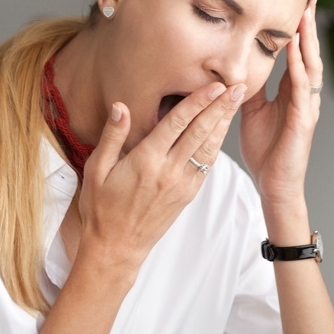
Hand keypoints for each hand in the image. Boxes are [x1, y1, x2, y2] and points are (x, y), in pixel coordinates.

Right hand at [75, 81, 244, 271]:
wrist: (116, 247)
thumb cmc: (102, 208)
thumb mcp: (96, 169)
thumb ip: (112, 136)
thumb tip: (121, 106)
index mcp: (146, 160)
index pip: (178, 123)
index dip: (198, 101)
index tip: (214, 85)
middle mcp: (168, 171)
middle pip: (200, 132)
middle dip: (220, 107)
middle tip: (238, 86)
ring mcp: (181, 184)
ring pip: (209, 148)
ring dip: (224, 123)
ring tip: (237, 102)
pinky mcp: (188, 195)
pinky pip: (206, 166)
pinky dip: (217, 145)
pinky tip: (223, 131)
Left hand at [239, 0, 322, 207]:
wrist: (274, 185)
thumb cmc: (265, 150)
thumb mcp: (250, 110)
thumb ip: (248, 86)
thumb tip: (234, 64)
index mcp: (292, 90)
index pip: (297, 50)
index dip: (298, 25)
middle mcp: (304, 94)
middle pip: (309, 50)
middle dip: (309, 22)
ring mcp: (306, 106)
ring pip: (311, 65)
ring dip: (308, 39)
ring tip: (306, 13)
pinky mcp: (303, 121)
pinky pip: (302, 90)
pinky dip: (300, 69)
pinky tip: (296, 52)